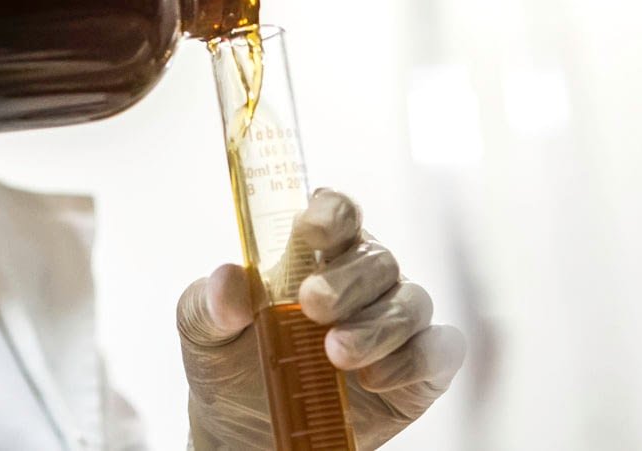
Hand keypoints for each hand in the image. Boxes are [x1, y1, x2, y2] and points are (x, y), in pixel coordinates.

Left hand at [177, 189, 465, 449]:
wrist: (245, 428)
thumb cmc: (230, 361)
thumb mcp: (201, 330)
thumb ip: (210, 301)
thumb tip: (227, 280)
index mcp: (312, 252)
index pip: (338, 212)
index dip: (332, 213)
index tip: (312, 230)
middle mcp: (360, 278)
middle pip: (377, 258)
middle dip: (348, 281)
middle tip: (312, 306)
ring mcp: (392, 320)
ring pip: (411, 302)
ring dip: (376, 327)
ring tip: (335, 353)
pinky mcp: (418, 367)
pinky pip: (439, 350)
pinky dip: (415, 360)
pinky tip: (376, 379)